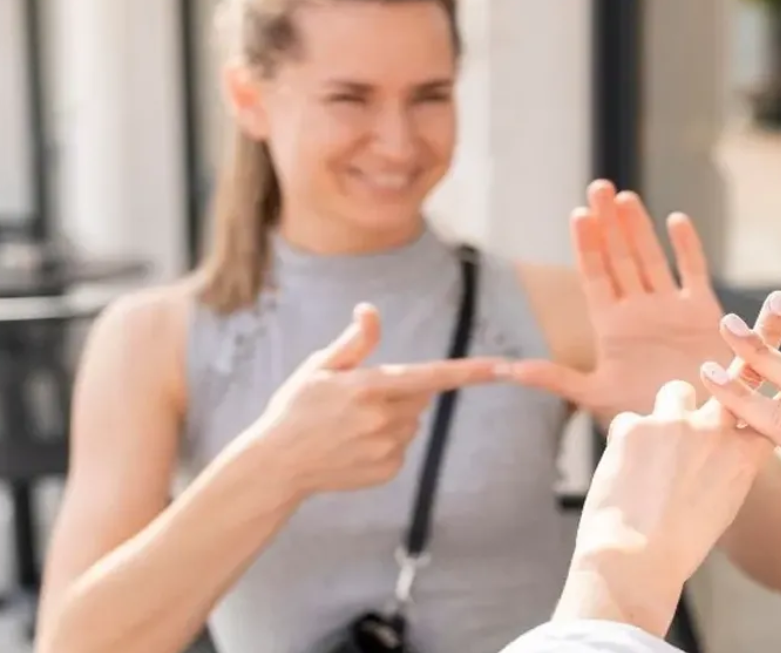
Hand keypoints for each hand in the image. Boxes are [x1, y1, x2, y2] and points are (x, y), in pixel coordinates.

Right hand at [247, 304, 506, 498]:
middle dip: (402, 389)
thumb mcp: (319, 367)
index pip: (431, 376)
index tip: (504, 368)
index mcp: (368, 387)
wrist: (276, 464)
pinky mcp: (388, 470)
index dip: (471, 372)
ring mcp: (387, 448)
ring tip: (351, 424)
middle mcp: (383, 419)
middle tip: (361, 397)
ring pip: (412, 421)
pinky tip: (354, 444)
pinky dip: (387, 441)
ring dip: (394, 416)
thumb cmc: (296, 408)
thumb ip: (354, 342)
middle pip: (421, 395)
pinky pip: (402, 447)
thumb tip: (370, 310)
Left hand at [507, 180, 727, 418]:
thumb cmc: (643, 417)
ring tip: (625, 197)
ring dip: (639, 229)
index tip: (578, 214)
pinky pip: (694, 273)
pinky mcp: (703, 313)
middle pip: (620, 258)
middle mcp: (639, 311)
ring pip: (652, 259)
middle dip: (609, 223)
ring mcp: (670, 309)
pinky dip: (687, 248)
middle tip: (598, 187)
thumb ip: (555, 379)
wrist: (694, 430)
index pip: (595, 276)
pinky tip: (676, 220)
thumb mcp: (594, 396)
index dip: (586, 245)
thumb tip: (508, 369)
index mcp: (611, 326)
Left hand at [557, 305, 780, 634]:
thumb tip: (710, 444)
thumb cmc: (675, 544)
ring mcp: (677, 423)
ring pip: (676, 395)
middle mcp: (718, 432)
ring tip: (652, 462)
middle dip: (760, 337)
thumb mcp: (718, 504)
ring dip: (666, 417)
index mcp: (745, 459)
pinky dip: (627, 446)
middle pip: (743, 373)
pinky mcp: (636, 422)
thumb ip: (722, 465)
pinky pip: (630, 422)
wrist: (633, 562)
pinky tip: (624, 477)